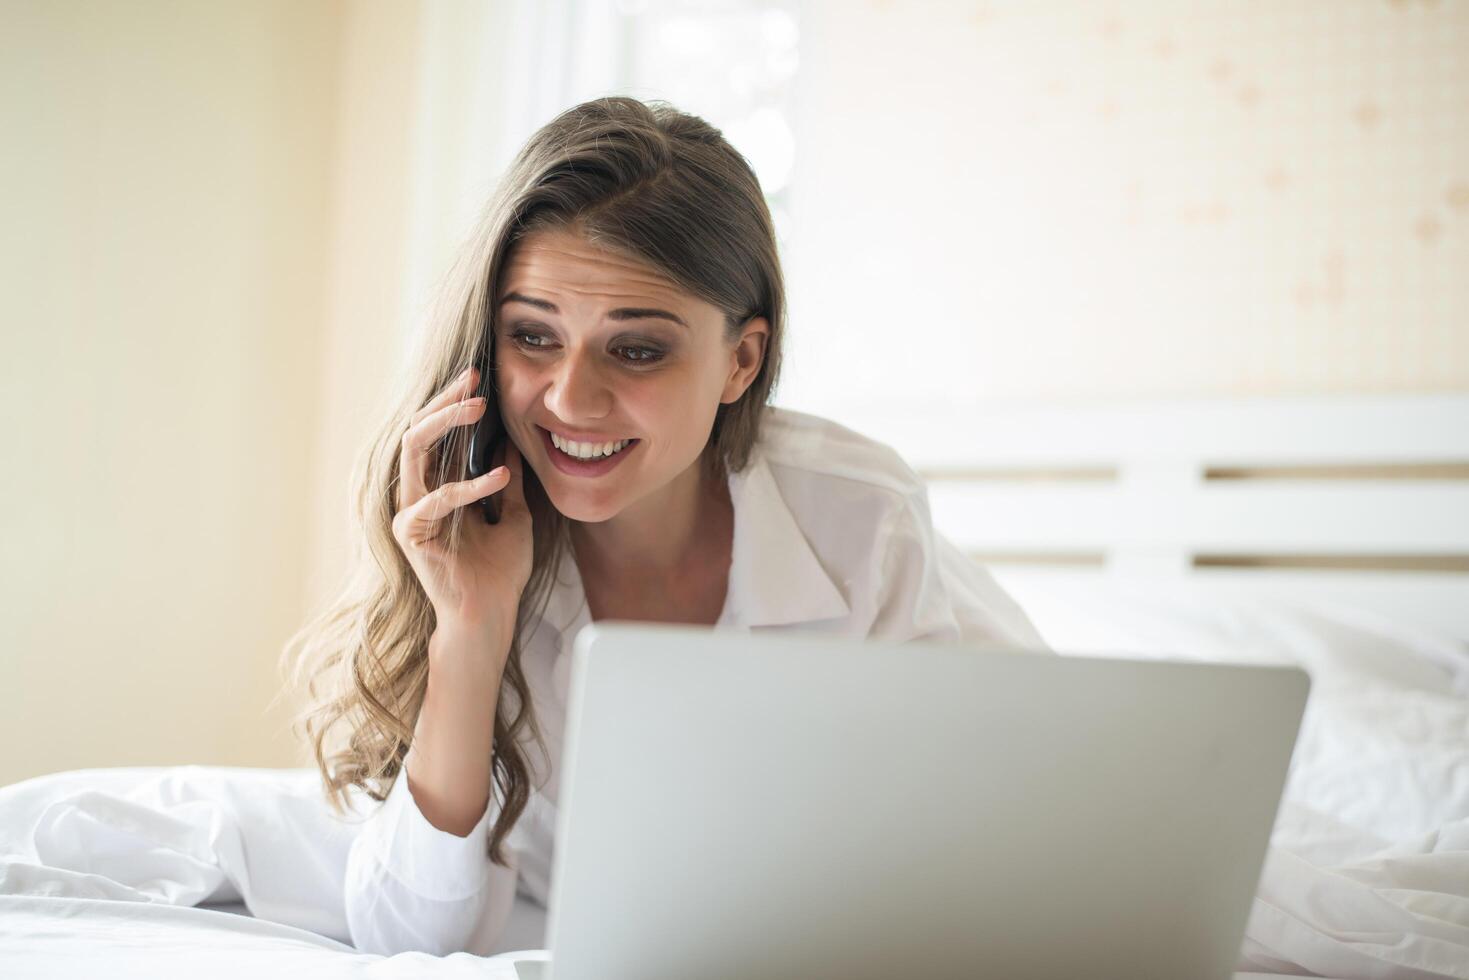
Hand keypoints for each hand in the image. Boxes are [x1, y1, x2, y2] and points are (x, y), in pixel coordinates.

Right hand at [392, 365, 532, 648]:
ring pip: (414, 450)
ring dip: (446, 423)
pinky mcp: (411, 533)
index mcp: (439, 487)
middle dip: (445, 400)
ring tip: (480, 407)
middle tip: (473, 378)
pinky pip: (435, 499)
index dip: (455, 403)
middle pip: (419, 431)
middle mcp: (419, 493)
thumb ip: (508, 479)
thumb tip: (510, 443)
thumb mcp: (514, 514)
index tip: (481, 377)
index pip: (439, 433)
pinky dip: (469, 485)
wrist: (491, 614)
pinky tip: (500, 476)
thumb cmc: (499, 571)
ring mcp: (411, 511)